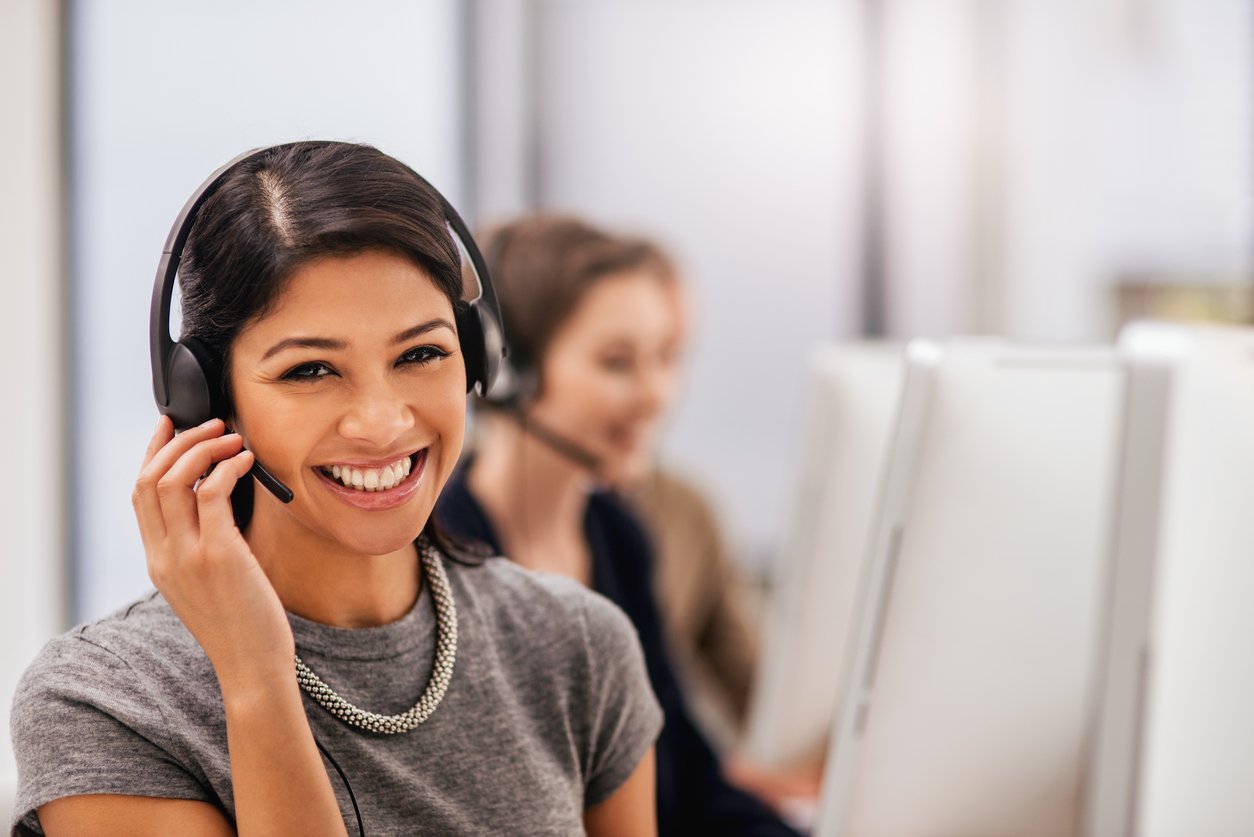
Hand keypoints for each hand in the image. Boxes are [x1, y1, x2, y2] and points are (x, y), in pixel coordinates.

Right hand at [132, 416, 294, 689]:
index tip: (172, 427)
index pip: (139, 495)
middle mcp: (164, 556)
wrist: (252, 666)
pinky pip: (212, 492)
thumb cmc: (243, 625)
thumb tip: (220, 501)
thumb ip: (203, 546)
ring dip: (203, 448)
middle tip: (210, 424)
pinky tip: (246, 461)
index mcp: (158, 561)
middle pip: (149, 479)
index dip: (153, 454)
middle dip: (178, 442)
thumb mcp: (209, 583)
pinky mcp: (219, 555)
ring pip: (173, 480)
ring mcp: (187, 555)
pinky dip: (227, 467)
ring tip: (231, 437)